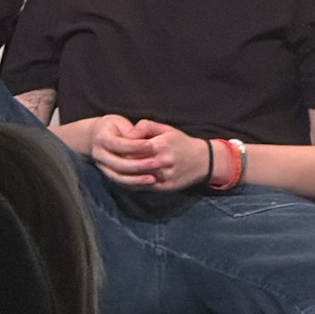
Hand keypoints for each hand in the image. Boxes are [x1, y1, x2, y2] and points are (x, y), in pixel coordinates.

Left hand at [88, 117, 210, 191]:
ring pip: (137, 177)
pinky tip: (126, 178)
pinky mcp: (165, 187)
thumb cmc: (181, 142)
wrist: (203, 161)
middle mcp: (162, 162)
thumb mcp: (166, 129)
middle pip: (133, 163)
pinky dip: (134, 183)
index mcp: (161, 145)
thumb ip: (146, 126)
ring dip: (125, 174)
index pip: (133, 148)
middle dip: (121, 161)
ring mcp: (164, 176)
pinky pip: (145, 187)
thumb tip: (129, 132)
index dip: (122, 147)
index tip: (114, 146)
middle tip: (111, 158)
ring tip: (115, 168)